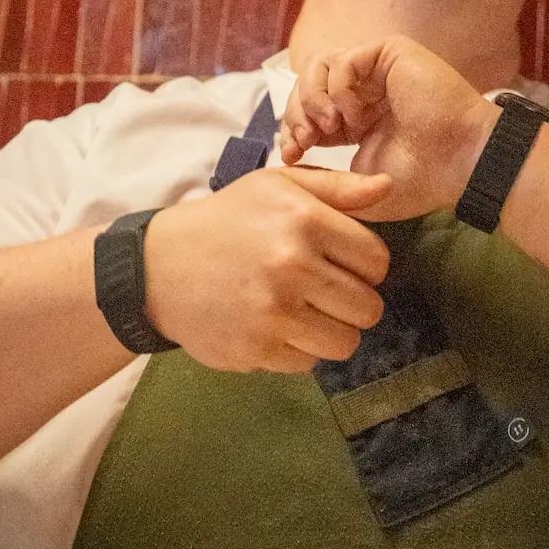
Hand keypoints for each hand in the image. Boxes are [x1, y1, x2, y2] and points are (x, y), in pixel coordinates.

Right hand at [143, 166, 391, 372]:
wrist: (160, 265)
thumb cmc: (228, 218)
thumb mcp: (278, 185)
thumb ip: (338, 187)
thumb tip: (388, 186)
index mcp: (305, 220)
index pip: (377, 260)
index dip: (367, 265)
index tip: (343, 263)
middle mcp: (293, 266)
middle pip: (368, 308)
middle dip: (354, 302)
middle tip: (326, 291)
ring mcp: (274, 312)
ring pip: (345, 343)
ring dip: (331, 330)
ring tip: (305, 311)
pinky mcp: (257, 350)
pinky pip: (309, 363)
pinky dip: (299, 350)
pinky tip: (275, 325)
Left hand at [280, 36, 498, 218]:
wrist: (460, 162)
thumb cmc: (420, 179)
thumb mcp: (358, 185)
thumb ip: (324, 175)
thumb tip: (288, 165)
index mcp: (359, 118)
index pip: (309, 109)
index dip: (293, 128)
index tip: (293, 155)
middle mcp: (366, 90)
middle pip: (307, 83)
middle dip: (297, 113)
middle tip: (305, 140)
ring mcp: (378, 70)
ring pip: (319, 65)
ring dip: (314, 97)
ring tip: (329, 126)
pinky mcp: (390, 52)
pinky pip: (343, 58)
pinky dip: (338, 87)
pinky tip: (353, 114)